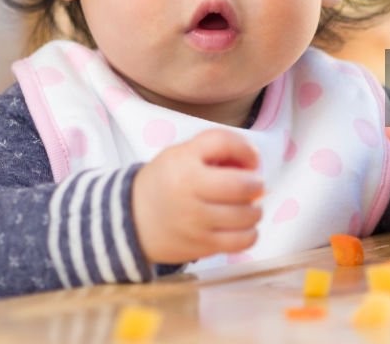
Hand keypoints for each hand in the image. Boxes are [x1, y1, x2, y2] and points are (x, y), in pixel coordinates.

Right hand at [132, 129, 263, 263]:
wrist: (133, 220)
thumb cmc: (167, 182)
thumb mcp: (182, 153)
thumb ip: (217, 148)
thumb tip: (254, 164)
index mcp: (183, 162)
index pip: (225, 143)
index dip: (247, 149)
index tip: (251, 159)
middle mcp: (188, 191)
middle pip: (242, 184)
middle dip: (256, 183)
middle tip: (253, 184)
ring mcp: (195, 222)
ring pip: (246, 215)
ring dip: (255, 208)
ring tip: (246, 205)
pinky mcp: (201, 246)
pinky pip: (242, 241)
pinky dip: (250, 232)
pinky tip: (242, 226)